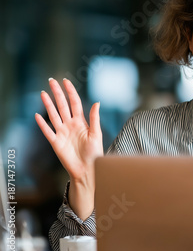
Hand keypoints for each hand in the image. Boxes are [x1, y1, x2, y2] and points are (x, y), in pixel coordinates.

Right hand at [35, 78, 102, 218]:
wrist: (88, 169)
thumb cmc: (95, 153)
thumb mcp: (96, 134)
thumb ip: (94, 118)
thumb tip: (97, 102)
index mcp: (81, 122)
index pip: (75, 103)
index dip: (70, 92)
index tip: (66, 81)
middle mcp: (70, 125)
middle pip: (62, 105)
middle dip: (57, 93)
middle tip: (52, 81)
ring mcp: (62, 133)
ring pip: (54, 115)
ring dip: (48, 104)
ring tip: (43, 93)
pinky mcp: (56, 143)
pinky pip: (47, 131)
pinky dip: (42, 124)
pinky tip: (37, 116)